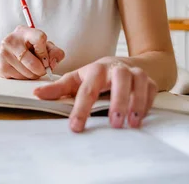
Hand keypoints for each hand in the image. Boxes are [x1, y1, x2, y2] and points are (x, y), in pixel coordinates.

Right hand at [0, 25, 64, 79]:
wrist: (7, 54)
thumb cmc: (29, 49)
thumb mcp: (45, 47)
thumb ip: (55, 53)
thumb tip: (52, 63)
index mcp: (24, 31)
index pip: (40, 38)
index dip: (45, 52)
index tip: (45, 58)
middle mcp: (12, 40)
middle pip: (33, 62)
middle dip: (41, 69)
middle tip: (41, 69)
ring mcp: (4, 53)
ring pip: (27, 73)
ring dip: (33, 75)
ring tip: (31, 69)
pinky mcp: (1, 66)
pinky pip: (19, 78)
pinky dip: (25, 78)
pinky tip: (22, 72)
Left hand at [33, 59, 157, 131]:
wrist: (126, 63)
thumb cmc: (98, 74)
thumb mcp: (77, 78)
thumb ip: (58, 88)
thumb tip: (36, 93)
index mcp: (96, 70)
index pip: (87, 89)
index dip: (81, 109)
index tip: (75, 127)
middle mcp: (117, 69)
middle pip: (120, 80)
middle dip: (118, 100)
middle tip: (114, 123)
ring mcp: (135, 74)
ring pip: (139, 83)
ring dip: (137, 103)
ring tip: (132, 123)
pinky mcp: (149, 80)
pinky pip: (152, 90)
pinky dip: (148, 103)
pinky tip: (142, 117)